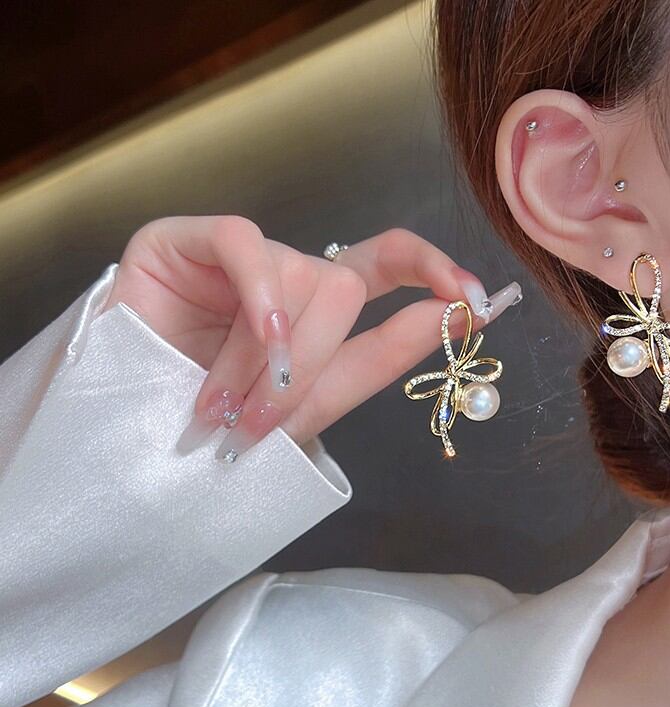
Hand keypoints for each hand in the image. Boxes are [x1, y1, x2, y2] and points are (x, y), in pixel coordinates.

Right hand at [106, 215, 521, 459]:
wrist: (128, 439)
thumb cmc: (222, 427)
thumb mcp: (310, 406)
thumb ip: (378, 361)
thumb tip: (453, 316)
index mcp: (321, 310)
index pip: (388, 266)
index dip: (436, 270)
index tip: (478, 301)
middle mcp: (289, 276)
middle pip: (343, 290)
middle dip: (313, 364)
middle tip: (262, 426)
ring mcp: (242, 256)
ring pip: (295, 281)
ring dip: (266, 360)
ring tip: (222, 413)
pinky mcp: (187, 240)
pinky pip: (246, 244)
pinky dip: (259, 297)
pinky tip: (253, 336)